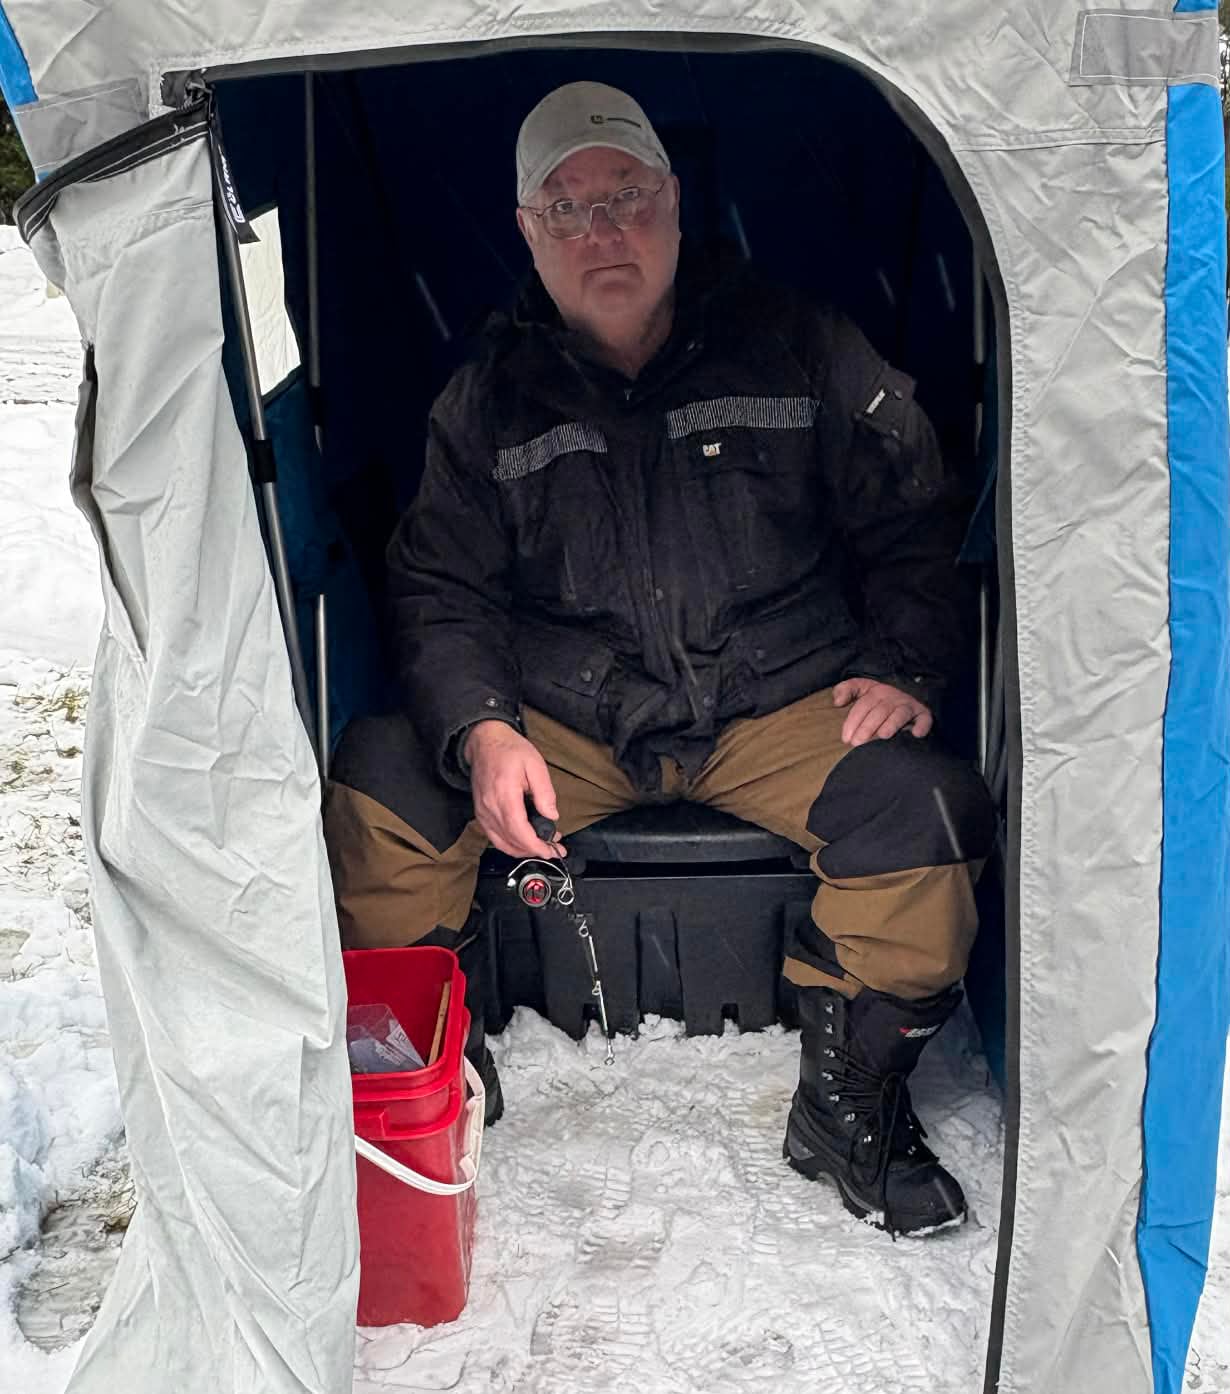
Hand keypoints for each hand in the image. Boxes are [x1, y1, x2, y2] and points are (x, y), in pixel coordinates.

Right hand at [464, 721, 562, 858]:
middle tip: (554, 848)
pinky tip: (524, 842)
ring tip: (542, 845)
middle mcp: (490, 807)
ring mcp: (482, 812)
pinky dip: (509, 844)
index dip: (536, 845)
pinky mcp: (480, 813)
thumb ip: (544, 791)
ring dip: (523, 850)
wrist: (485, 741)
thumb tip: (551, 815)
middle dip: (534, 850)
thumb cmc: (509, 750)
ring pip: (502, 842)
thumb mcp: (535, 764)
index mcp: (504, 794)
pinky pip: (493, 837)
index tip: (551, 851)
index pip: (519, 830)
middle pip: (511, 841)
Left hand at [832, 678, 932, 746]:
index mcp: (877, 692)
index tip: (845, 738)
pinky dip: (922, 726)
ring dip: (892, 724)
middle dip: (868, 727)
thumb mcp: (861, 690)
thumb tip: (837, 701)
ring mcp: (909, 706)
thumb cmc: (877, 701)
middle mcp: (894, 697)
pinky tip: (915, 734)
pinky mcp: (923, 715)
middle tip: (857, 743)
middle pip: (880, 711)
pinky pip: (925, 719)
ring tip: (883, 736)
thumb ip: (846, 690)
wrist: (908, 698)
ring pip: (900, 714)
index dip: (853, 720)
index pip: (863, 705)